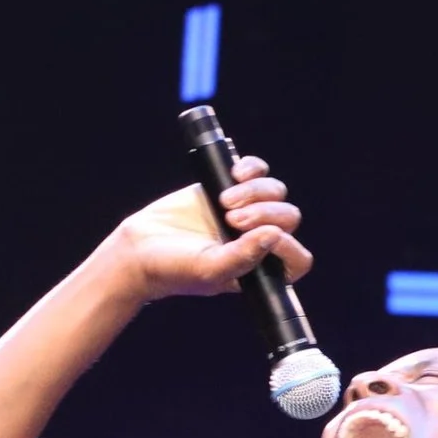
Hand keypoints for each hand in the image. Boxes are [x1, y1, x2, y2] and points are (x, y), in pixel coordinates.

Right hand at [96, 156, 312, 302]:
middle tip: (231, 219)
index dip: (289, 245)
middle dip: (266, 213)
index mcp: (262, 268)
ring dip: (256, 191)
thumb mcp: (210, 269)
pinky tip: (234, 173)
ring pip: (276, 192)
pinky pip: (257, 171)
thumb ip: (243, 256)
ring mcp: (247, 211)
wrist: (140, 247)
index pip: (297, 258)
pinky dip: (252, 168)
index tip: (263, 236)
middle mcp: (259, 239)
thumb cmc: (175, 269)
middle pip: (289, 218)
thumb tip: (275, 235)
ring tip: (224, 200)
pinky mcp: (230, 187)